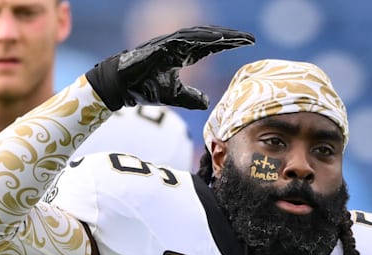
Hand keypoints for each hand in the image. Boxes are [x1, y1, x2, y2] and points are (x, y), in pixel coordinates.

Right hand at [87, 25, 254, 110]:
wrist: (121, 86)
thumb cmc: (144, 87)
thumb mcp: (175, 96)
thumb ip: (191, 97)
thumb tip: (207, 103)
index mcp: (183, 54)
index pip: (212, 47)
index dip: (230, 44)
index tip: (249, 44)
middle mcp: (179, 45)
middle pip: (210, 37)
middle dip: (231, 37)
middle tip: (250, 38)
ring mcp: (171, 43)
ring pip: (200, 35)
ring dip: (219, 35)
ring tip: (238, 37)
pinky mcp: (163, 45)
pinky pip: (186, 39)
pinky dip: (202, 38)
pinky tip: (218, 39)